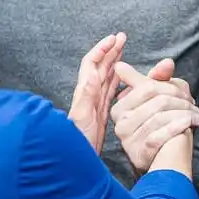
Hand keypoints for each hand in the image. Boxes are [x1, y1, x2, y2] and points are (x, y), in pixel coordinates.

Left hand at [69, 32, 126, 152]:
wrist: (74, 160)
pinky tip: (123, 78)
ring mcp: (95, 103)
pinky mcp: (101, 112)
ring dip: (114, 62)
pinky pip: (110, 90)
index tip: (114, 38)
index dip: (102, 49)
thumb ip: (86, 96)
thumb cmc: (77, 141)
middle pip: (100, 66)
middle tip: (122, 37)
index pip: (92, 63)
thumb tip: (92, 74)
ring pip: (106, 76)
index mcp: (85, 93)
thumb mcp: (81, 118)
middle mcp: (89, 95)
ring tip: (123, 50)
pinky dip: (117, 80)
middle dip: (110, 50)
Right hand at [111, 60, 198, 173]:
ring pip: (162, 115)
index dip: (171, 87)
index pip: (147, 86)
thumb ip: (160, 78)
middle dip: (180, 100)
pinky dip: (182, 125)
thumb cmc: (163, 127)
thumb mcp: (159, 100)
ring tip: (195, 115)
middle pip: (158, 100)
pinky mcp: (140, 152)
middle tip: (193, 105)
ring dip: (185, 113)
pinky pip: (163, 132)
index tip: (184, 93)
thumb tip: (167, 62)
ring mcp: (128, 139)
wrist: (166, 161)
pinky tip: (191, 123)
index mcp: (120, 107)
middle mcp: (119, 123)